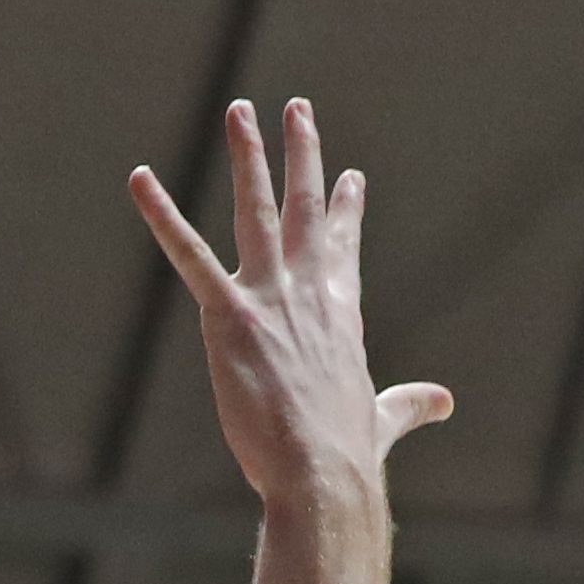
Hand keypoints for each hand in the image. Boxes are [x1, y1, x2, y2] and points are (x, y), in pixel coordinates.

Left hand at [128, 98, 451, 511]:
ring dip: (249, 156)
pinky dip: (162, 215)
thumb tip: (443, 402)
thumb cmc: (349, 455)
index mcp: (342, 314)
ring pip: (258, 210)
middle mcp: (309, 293)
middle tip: (297, 107)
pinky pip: (189, 256)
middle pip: (307, 208)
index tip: (351, 175)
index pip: (344, 247)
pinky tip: (140, 179)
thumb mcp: (383, 419)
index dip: (346, 208)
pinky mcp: (230, 317)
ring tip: (240, 110)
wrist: (323, 476)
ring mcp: (270, 298)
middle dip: (303, 154)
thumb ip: (409, 404)